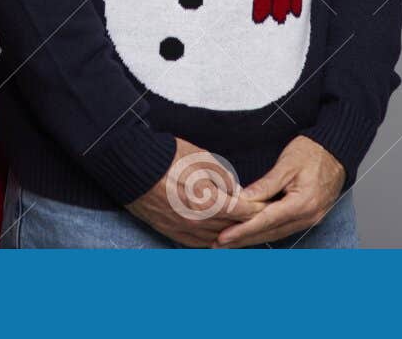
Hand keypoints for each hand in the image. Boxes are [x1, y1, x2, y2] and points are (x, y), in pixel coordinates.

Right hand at [125, 138, 263, 246]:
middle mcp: (199, 222)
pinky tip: (219, 232)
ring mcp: (185, 230)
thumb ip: (224, 178)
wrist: (134, 168)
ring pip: (218, 238)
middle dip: (248, 220)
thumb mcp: (203, 159)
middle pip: (233, 227)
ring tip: (242, 223)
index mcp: (209, 203)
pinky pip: (200, 242)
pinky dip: (213, 238)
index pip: (243, 211)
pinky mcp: (173, 232)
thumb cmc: (168, 158)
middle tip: (261, 214)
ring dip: (232, 231)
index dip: (258, 207)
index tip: (268, 204)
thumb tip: (237, 191)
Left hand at [215, 136, 344, 247]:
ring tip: (230, 242)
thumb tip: (243, 198)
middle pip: (270, 233)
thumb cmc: (312, 152)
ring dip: (253, 238)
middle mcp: (308, 216)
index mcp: (302, 203)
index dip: (243, 230)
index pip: (266, 221)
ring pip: (276, 233)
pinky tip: (251, 232)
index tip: (224, 237)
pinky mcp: (309, 216)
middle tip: (219, 245)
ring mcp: (310, 219)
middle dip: (244, 239)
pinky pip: (283, 228)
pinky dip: (265, 231)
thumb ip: (266, 184)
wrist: (337, 151)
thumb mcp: (287, 164)